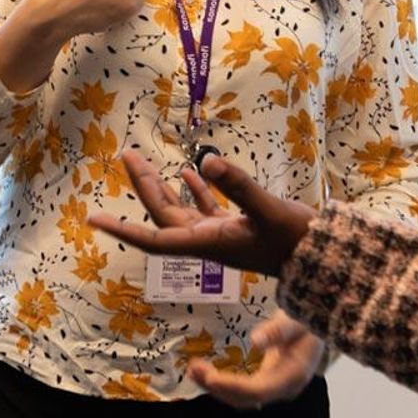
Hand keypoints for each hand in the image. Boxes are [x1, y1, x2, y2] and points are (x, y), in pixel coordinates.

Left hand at [87, 149, 314, 277]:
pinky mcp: (237, 229)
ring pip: (180, 211)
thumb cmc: (297, 241)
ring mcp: (222, 236)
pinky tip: (191, 172)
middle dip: (142, 186)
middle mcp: (207, 242)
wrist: (324, 262)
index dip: (122, 228)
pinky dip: (194, 191)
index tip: (92, 218)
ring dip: (161, 186)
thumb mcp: (269, 210)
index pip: (153, 238)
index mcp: (207, 243)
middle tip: (126, 155)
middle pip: (163, 215)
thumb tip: (207, 161)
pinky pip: (205, 210)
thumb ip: (239, 186)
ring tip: (143, 159)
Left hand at [190, 310, 323, 408]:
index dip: (232, 385)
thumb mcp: (297, 320)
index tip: (208, 375)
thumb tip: (255, 340)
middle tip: (193, 369)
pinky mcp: (268, 382)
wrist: (320, 325)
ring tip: (193, 370)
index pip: (258, 389)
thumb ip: (278, 330)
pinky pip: (244, 390)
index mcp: (293, 375)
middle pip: (247, 398)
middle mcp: (284, 388)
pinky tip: (207, 373)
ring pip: (243, 397)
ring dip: (217, 387)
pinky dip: (224, 383)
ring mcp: (276, 388)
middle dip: (218, 387)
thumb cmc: (309, 320)